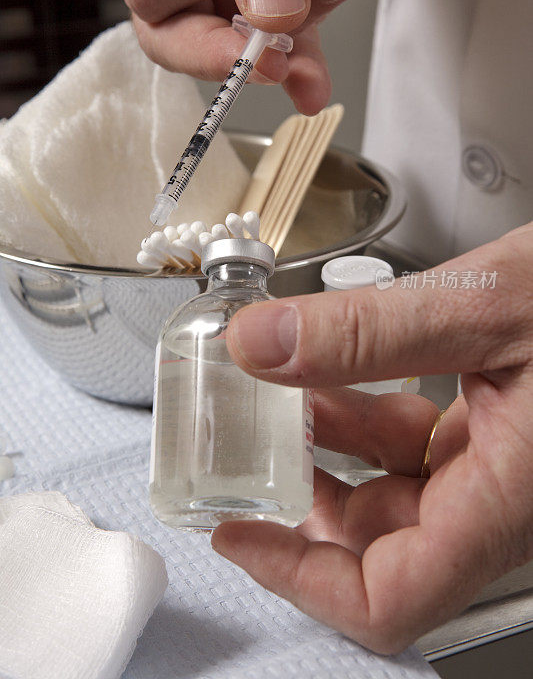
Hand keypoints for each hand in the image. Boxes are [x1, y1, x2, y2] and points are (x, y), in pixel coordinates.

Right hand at [87, 0, 394, 113]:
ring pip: (241, 45)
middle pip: (176, 35)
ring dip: (289, 44)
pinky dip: (307, 68)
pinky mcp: (281, 3)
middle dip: (227, 49)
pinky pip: (288, 49)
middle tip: (267, 58)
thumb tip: (270, 9)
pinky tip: (314, 87)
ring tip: (332, 0)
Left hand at [211, 224, 532, 652]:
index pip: (393, 595)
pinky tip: (339, 376)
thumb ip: (369, 331)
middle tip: (252, 450)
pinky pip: (422, 452)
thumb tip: (264, 344)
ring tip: (284, 397)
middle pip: (382, 546)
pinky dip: (369, 420)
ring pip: (398, 495)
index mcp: (512, 496)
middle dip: (305, 499)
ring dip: (332, 451)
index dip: (300, 576)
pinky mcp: (505, 436)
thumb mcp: (487, 304)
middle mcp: (508, 500)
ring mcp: (506, 470)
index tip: (241, 534)